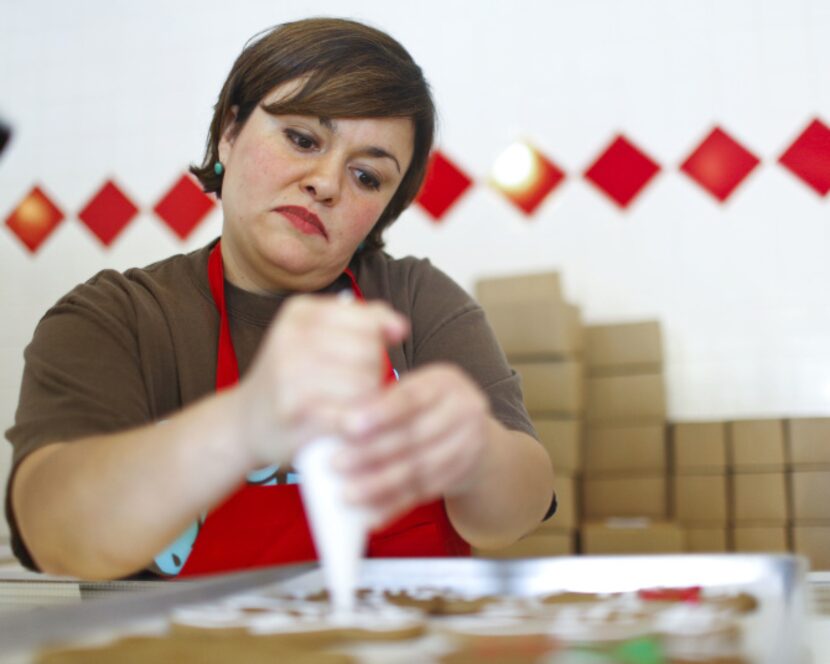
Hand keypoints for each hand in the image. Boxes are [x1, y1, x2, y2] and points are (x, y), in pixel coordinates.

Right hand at [236, 295, 407, 467]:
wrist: (244, 422)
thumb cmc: (292, 378)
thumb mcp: (319, 336)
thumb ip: (364, 322)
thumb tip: (401, 328)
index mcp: (300, 312)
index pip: (369, 323)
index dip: (376, 346)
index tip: (362, 359)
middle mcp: (291, 336)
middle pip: (370, 353)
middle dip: (372, 374)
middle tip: (353, 389)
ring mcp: (290, 372)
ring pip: (365, 383)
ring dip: (367, 401)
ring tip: (349, 406)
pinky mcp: (296, 410)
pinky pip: (352, 412)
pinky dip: (358, 422)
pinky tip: (348, 425)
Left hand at [333, 363, 490, 525]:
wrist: (470, 430)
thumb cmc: (425, 405)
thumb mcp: (412, 388)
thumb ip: (381, 399)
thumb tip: (335, 416)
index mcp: (444, 382)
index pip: (411, 398)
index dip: (380, 413)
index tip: (348, 425)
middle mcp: (463, 410)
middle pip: (414, 436)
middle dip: (371, 452)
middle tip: (337, 463)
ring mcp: (469, 444)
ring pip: (419, 469)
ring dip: (380, 484)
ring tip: (349, 493)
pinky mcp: (463, 474)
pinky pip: (424, 492)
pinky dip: (396, 504)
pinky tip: (371, 514)